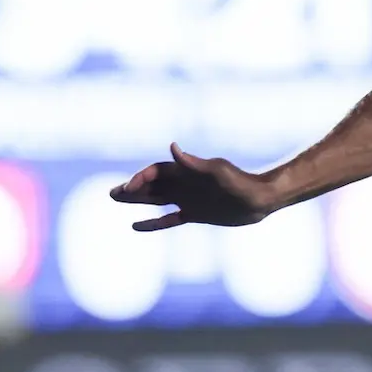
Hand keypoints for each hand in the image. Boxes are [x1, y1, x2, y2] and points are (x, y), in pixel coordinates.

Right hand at [109, 143, 273, 230]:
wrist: (260, 200)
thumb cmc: (241, 183)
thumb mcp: (217, 171)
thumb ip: (193, 162)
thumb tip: (171, 146)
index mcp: (188, 171)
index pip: (158, 172)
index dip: (142, 178)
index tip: (129, 187)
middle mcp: (186, 184)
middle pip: (153, 184)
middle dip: (132, 187)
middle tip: (111, 193)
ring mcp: (189, 199)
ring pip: (156, 200)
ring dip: (137, 200)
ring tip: (116, 199)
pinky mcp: (195, 214)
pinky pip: (169, 219)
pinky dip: (153, 222)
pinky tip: (136, 226)